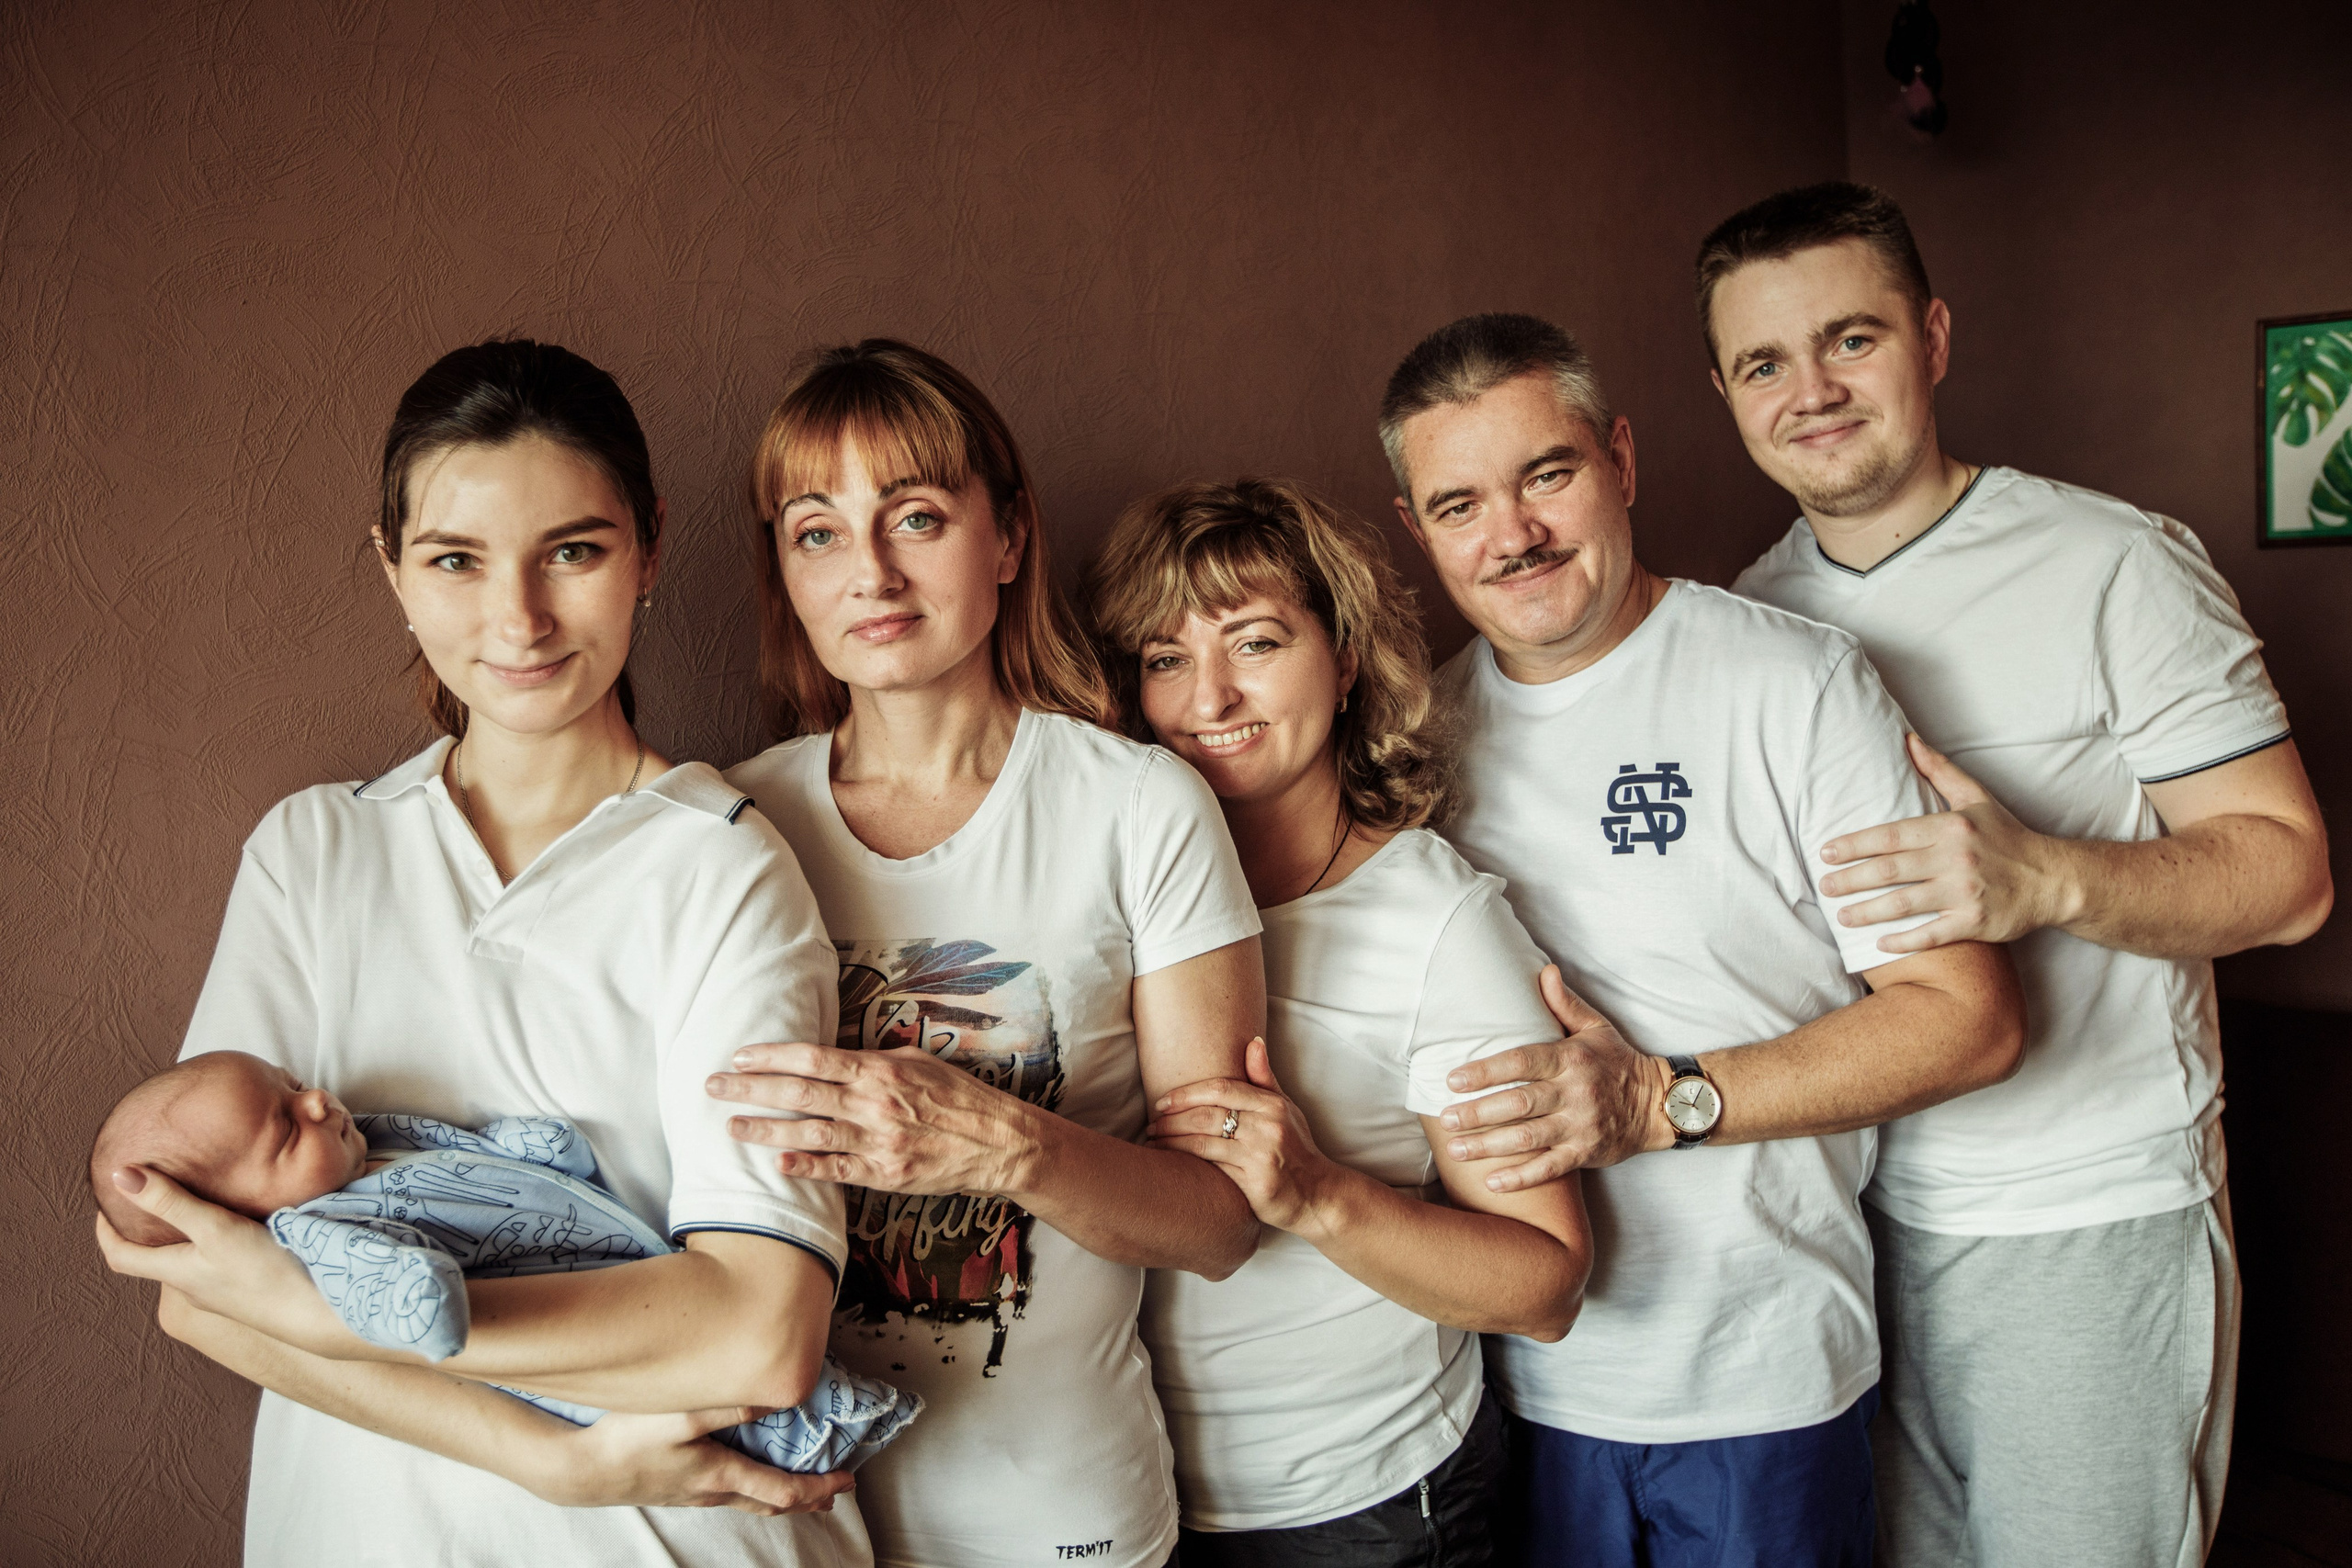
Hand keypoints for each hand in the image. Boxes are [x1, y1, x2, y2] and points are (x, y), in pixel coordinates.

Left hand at [94, 1166, 356, 1355]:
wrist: (316, 1309)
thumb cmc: (263, 1271)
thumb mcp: (213, 1228)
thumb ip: (170, 1202)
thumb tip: (120, 1174)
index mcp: (176, 1272)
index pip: (121, 1256)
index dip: (105, 1232)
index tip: (104, 1206)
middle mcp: (194, 1285)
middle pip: (154, 1258)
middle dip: (146, 1230)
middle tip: (149, 1198)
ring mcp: (223, 1290)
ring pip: (190, 1260)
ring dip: (183, 1236)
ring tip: (192, 1204)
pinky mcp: (251, 1287)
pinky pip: (220, 1261)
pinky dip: (214, 1241)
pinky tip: (238, 1223)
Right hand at [538, 1406, 854, 1515]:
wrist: (581, 1471)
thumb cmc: (629, 1440)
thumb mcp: (681, 1415)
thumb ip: (729, 1405)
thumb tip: (774, 1398)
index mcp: (721, 1475)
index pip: (783, 1491)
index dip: (819, 1487)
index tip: (846, 1481)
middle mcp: (712, 1493)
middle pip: (772, 1504)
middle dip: (809, 1498)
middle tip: (837, 1491)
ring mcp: (695, 1496)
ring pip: (751, 1502)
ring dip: (783, 1497)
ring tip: (805, 1489)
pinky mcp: (680, 1491)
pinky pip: (731, 1496)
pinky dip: (757, 1490)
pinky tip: (751, 1477)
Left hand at [709, 1043, 1041, 1194]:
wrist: (997, 1143)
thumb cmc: (959, 1098)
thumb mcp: (919, 1062)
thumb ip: (875, 1059)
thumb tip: (836, 1055)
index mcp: (880, 1070)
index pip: (813, 1059)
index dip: (771, 1057)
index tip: (739, 1056)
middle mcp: (873, 1104)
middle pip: (799, 1093)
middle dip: (751, 1089)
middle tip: (714, 1086)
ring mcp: (877, 1142)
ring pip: (809, 1133)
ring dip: (765, 1130)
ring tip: (731, 1127)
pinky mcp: (884, 1175)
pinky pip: (836, 1171)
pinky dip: (805, 1166)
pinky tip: (777, 1163)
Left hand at [1146, 1038, 1344, 1237]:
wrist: (1317, 1194)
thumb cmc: (1296, 1147)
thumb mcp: (1286, 1109)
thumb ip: (1264, 1078)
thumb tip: (1253, 1040)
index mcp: (1273, 1105)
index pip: (1222, 1088)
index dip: (1187, 1093)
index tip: (1162, 1101)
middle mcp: (1268, 1128)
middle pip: (1207, 1115)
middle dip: (1172, 1118)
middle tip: (1151, 1122)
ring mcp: (1261, 1157)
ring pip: (1203, 1143)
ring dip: (1171, 1141)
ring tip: (1153, 1140)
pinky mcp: (1254, 1185)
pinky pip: (1212, 1169)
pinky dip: (1186, 1164)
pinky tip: (1169, 1162)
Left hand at [1436, 966, 1668, 1188]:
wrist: (1658, 1104)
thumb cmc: (1617, 1062)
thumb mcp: (1595, 1027)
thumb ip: (1564, 1003)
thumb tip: (1544, 970)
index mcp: (1570, 1059)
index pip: (1521, 1062)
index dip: (1485, 1071)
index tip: (1453, 1080)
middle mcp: (1574, 1093)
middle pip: (1518, 1104)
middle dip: (1478, 1112)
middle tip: (1445, 1119)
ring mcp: (1580, 1126)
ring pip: (1528, 1138)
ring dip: (1488, 1146)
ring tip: (1456, 1149)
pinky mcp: (1585, 1154)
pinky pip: (1549, 1168)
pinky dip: (1520, 1178)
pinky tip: (1491, 1182)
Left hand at [1820, 734, 2070, 951]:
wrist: (2054, 880)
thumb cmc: (2009, 837)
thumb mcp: (1977, 797)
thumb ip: (1939, 770)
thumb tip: (1908, 739)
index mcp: (1950, 828)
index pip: (1890, 835)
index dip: (1854, 844)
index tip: (1826, 852)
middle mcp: (1956, 859)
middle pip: (1890, 871)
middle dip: (1851, 880)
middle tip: (1824, 886)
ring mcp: (1965, 893)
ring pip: (1904, 904)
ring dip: (1867, 912)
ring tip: (1841, 915)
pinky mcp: (1976, 923)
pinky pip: (1932, 935)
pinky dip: (1904, 941)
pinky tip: (1879, 944)